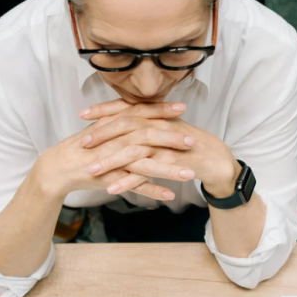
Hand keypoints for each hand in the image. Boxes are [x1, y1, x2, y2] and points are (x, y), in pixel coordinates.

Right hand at [33, 104, 190, 201]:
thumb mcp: (101, 128)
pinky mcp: (110, 178)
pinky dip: (152, 191)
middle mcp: (115, 139)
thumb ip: (120, 119)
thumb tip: (138, 111)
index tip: (183, 108)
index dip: (163, 110)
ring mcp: (113, 159)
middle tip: (194, 142)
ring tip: (190, 175)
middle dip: (173, 139)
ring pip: (146, 163)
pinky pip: (134, 186)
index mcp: (114, 123)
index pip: (142, 113)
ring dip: (170, 169)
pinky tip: (169, 195)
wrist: (59, 167)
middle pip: (148, 136)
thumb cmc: (82, 148)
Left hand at [79, 99, 239, 197]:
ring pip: (132, 151)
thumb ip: (146, 121)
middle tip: (82, 144)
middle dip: (101, 135)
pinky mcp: (170, 164)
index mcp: (155, 115)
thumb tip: (123, 118)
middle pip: (125, 127)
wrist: (215, 159)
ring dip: (109, 161)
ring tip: (91, 170)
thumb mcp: (165, 128)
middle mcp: (158, 126)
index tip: (83, 114)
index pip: (125, 108)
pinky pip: (145, 173)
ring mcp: (164, 146)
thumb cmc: (187, 144)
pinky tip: (112, 188)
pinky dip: (127, 181)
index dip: (103, 110)